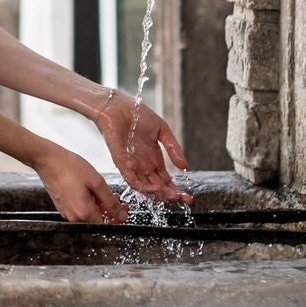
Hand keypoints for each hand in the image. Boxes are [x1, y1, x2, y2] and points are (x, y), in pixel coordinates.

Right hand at [30, 142, 126, 223]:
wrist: (47, 160)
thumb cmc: (69, 167)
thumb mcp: (96, 181)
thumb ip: (110, 201)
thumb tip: (121, 215)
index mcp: (84, 213)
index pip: (107, 223)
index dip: (118, 214)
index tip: (123, 205)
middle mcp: (74, 217)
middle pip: (98, 219)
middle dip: (107, 208)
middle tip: (111, 193)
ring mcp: (66, 212)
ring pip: (88, 213)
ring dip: (97, 204)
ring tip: (96, 188)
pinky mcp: (62, 206)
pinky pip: (79, 209)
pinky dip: (86, 202)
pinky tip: (86, 188)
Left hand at [92, 90, 191, 204]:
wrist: (117, 106)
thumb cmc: (137, 115)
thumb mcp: (162, 130)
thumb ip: (173, 148)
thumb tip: (185, 166)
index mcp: (154, 160)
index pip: (166, 181)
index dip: (176, 190)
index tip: (188, 197)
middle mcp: (144, 166)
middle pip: (158, 188)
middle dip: (171, 196)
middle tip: (184, 200)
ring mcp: (133, 166)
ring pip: (147, 188)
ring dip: (160, 194)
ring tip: (173, 196)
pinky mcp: (122, 163)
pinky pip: (132, 180)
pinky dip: (144, 187)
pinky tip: (155, 189)